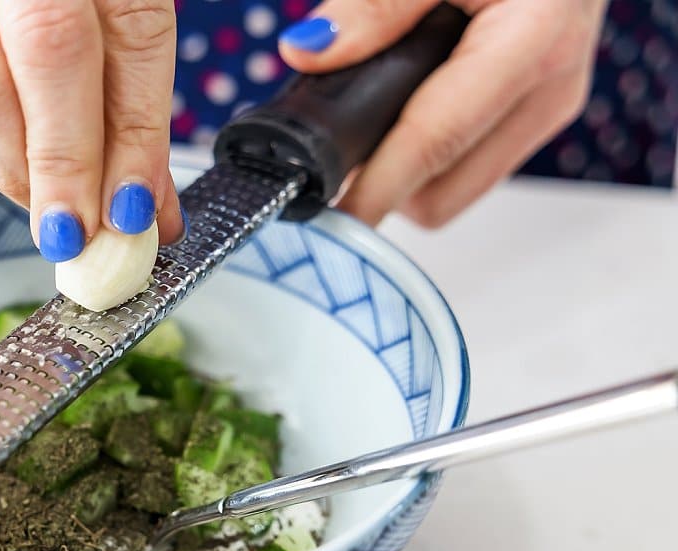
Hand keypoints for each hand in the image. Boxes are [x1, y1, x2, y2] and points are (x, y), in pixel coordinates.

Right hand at [0, 0, 185, 260]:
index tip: (139, 210)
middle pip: (50, 52)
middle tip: (82, 235)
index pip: (134, 28)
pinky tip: (6, 173)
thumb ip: (126, 89)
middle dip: (70, 164)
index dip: (138, 133)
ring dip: (16, 172)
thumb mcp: (99, 1)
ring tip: (50, 217)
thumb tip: (148, 203)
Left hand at [278, 0, 606, 227]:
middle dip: (383, 179)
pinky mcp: (541, 113)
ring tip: (376, 106)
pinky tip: (409, 99)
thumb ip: (376, 5)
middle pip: (442, 192)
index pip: (434, 142)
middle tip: (337, 137)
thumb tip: (308, 52)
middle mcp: (549, 90)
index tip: (329, 222)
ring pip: (454, 186)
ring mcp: (549, 107)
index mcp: (531, 42)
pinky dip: (430, 149)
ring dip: (405, 166)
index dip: (375, 190)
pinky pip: (470, 162)